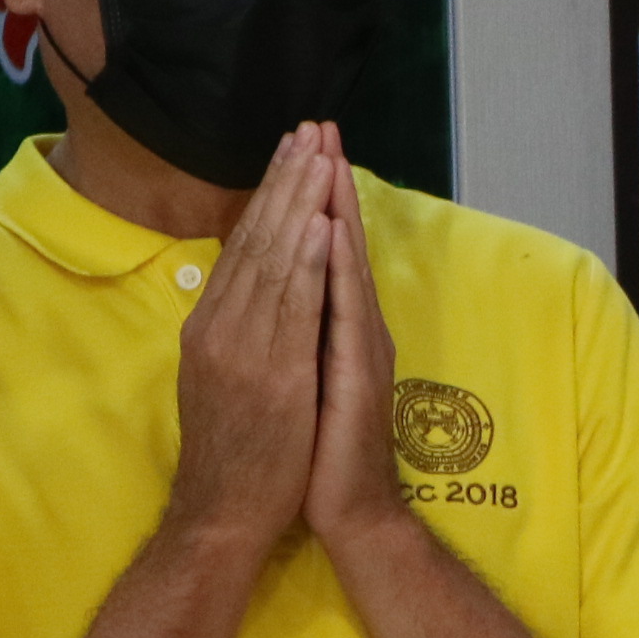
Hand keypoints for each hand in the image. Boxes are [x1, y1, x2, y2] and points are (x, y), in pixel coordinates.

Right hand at [163, 125, 333, 548]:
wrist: (224, 514)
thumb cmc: (238, 453)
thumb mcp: (227, 379)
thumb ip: (238, 333)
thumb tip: (251, 291)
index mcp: (212, 326)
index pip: (243, 246)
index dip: (268, 196)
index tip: (291, 151)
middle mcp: (220, 327)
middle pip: (255, 239)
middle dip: (284, 182)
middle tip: (306, 130)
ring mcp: (242, 349)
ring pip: (273, 261)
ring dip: (298, 205)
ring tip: (318, 157)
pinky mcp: (270, 375)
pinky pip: (291, 308)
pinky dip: (306, 262)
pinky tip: (322, 227)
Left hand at [306, 130, 408, 548]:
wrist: (347, 512)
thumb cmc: (319, 456)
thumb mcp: (302, 382)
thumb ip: (300, 334)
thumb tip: (282, 292)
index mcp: (332, 327)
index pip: (319, 249)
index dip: (312, 196)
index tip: (306, 146)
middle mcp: (351, 327)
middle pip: (332, 241)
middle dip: (323, 181)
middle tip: (319, 125)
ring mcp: (356, 347)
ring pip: (338, 262)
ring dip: (331, 204)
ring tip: (326, 153)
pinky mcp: (353, 372)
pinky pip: (339, 305)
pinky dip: (333, 261)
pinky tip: (329, 226)